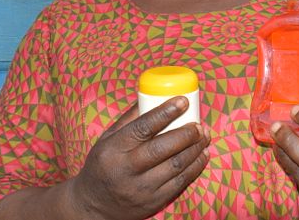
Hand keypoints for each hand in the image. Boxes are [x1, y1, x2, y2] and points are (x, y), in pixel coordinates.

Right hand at [70, 97, 210, 219]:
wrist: (94, 206)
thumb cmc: (104, 164)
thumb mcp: (108, 139)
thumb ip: (130, 118)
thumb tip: (153, 94)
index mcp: (114, 149)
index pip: (143, 128)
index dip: (166, 112)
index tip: (183, 101)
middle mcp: (127, 169)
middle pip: (163, 148)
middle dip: (186, 134)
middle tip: (199, 124)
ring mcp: (141, 188)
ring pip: (176, 165)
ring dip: (195, 149)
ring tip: (204, 136)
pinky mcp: (153, 202)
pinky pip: (180, 183)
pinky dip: (196, 166)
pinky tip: (203, 154)